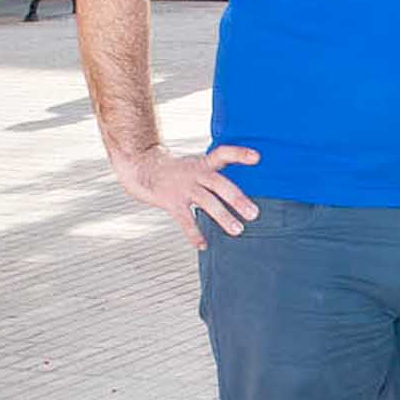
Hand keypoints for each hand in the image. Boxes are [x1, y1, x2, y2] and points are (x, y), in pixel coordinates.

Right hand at [116, 143, 259, 248]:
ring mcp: (183, 188)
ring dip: (223, 217)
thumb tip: (241, 192)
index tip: (256, 157)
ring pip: (206, 202)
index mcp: (203, 164)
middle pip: (218, 184)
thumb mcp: (197, 165)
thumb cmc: (177, 172)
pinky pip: (185, 220)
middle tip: (253, 214)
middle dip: (237, 199)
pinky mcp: (172, 202)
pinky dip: (194, 234)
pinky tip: (203, 245)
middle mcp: (195, 174)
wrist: (143, 169)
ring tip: (238, 231)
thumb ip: (216, 174)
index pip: (222, 154)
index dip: (239, 154)